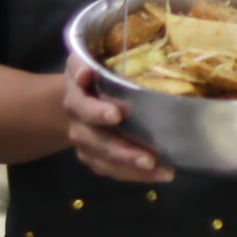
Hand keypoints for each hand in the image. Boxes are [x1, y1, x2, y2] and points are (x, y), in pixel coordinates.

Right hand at [60, 58, 171, 182]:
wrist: (75, 98)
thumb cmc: (91, 75)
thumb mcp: (86, 60)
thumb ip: (85, 63)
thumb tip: (87, 70)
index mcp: (76, 96)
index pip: (81, 105)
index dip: (96, 111)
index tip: (116, 114)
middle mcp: (78, 124)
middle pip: (95, 141)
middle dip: (121, 150)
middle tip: (148, 158)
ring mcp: (86, 145)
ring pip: (105, 161)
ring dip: (133, 168)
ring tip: (161, 170)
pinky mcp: (95, 159)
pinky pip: (113, 172)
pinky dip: (136, 175)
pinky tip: (161, 173)